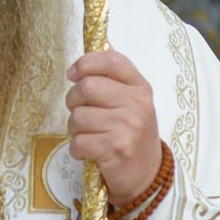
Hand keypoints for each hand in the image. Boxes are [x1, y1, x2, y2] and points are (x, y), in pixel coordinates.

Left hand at [66, 50, 160, 203]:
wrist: (147, 176)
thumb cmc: (133, 136)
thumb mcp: (132, 102)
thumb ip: (116, 76)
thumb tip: (104, 43)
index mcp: (140, 88)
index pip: (111, 60)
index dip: (85, 63)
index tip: (72, 74)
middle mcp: (137, 104)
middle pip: (87, 87)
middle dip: (73, 101)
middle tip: (80, 113)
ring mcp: (127, 127)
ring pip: (78, 117)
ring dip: (74, 129)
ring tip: (88, 136)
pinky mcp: (115, 149)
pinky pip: (78, 142)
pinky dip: (77, 149)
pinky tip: (89, 152)